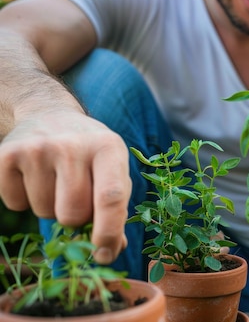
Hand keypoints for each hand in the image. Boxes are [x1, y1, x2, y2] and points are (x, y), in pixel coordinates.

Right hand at [0, 110, 130, 263]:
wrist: (50, 114)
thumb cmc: (89, 153)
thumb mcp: (112, 169)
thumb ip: (117, 208)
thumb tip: (113, 250)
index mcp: (108, 147)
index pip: (111, 197)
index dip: (108, 232)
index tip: (104, 254)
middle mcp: (73, 145)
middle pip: (72, 214)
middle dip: (75, 219)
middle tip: (75, 196)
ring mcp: (37, 148)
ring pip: (43, 212)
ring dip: (49, 208)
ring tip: (55, 180)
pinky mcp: (6, 155)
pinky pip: (15, 204)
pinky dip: (23, 200)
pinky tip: (33, 176)